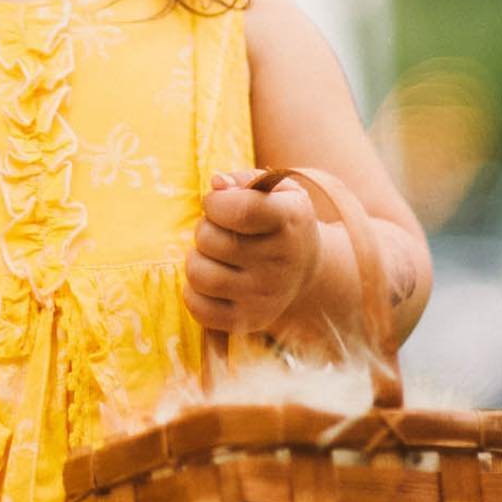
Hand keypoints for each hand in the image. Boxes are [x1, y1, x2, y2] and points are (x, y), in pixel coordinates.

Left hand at [182, 169, 320, 334]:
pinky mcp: (249, 321)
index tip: (218, 203)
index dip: (215, 203)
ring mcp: (265, 297)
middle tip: (220, 231)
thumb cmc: (281, 221)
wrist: (307, 271)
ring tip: (215, 255)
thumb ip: (243, 181)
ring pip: (198, 275)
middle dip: (205, 228)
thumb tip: (216, 186)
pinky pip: (198, 308)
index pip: (241, 210)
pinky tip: (213, 278)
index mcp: (289, 221)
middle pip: (209, 240)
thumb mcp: (276, 190)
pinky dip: (194, 292)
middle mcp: (280, 263)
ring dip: (197, 258)